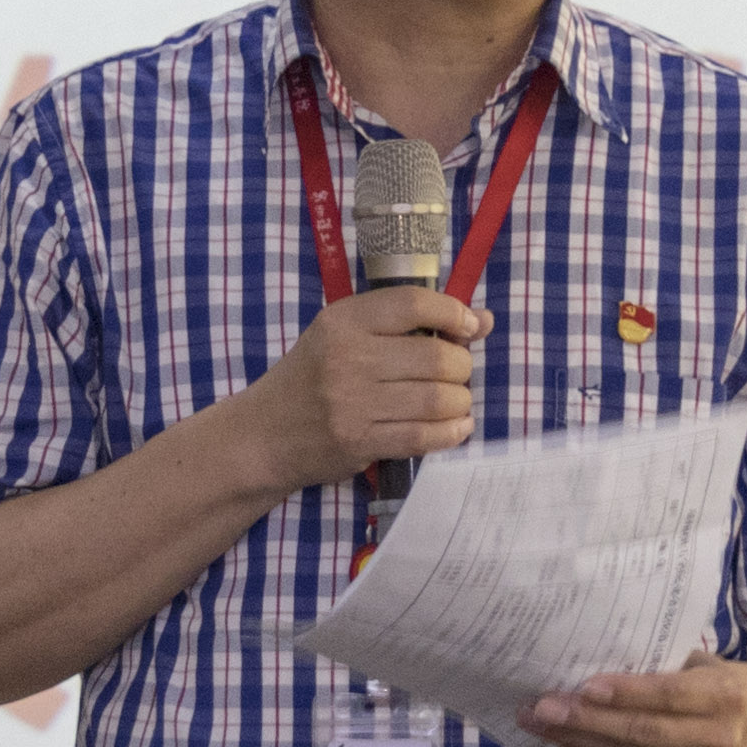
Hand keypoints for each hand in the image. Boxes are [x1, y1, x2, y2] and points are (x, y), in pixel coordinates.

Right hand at [236, 285, 488, 493]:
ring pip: (437, 400)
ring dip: (460, 402)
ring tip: (455, 402)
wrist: (263, 435)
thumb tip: (483, 321)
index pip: (413, 304)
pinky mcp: (359, 442)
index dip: (454, 313)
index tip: (471, 327)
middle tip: (457, 374)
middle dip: (462, 366)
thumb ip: (407, 324)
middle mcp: (347, 358)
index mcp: (342, 321)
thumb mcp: (343, 336)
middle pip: (436, 356)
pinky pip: (424, 436)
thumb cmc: (311, 379)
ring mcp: (352, 403)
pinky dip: (451, 432)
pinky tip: (455, 427)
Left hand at [521, 661, 746, 746]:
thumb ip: (662, 664)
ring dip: (575, 740)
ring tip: (536, 721)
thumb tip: (593, 653)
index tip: (584, 685)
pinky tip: (561, 739)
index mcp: (724, 698)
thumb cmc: (721, 685)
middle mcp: (714, 741)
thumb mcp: (705, 664)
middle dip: (585, 720)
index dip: (626, 693)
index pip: (669, 696)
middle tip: (541, 706)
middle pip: (640, 732)